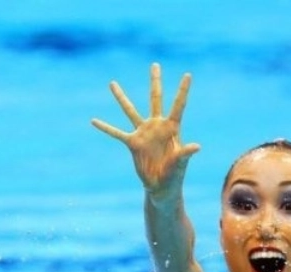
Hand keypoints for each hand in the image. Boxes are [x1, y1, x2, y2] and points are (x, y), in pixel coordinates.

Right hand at [92, 63, 199, 198]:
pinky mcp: (132, 144)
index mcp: (172, 129)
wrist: (161, 188)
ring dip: (121, 97)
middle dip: (155, 82)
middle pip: (155, 99)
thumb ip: (186, 154)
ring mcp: (144, 134)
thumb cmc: (174, 176)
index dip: (182, 91)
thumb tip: (197, 146)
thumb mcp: (180, 164)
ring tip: (112, 83)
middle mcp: (157, 127)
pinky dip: (105, 127)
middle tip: (155, 64)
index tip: (188, 74)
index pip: (178, 106)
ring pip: (130, 111)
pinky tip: (93, 121)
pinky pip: (116, 133)